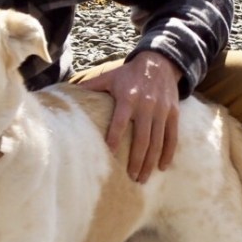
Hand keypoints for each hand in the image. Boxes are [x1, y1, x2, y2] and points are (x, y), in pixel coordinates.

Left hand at [79, 50, 181, 182]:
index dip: (115, 138)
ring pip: (157, 141)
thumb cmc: (129, 73)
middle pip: (142, 138)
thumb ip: (91, 86)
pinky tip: (163, 167)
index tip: (110, 156)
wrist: (160, 62)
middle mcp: (146, 104)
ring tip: (143, 179)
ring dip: (150, 162)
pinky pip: (172, 136)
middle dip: (136, 160)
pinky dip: (168, 153)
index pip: (120, 121)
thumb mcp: (109, 76)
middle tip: (131, 178)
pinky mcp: (173, 113)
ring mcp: (161, 110)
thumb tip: (68, 92)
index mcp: (128, 97)